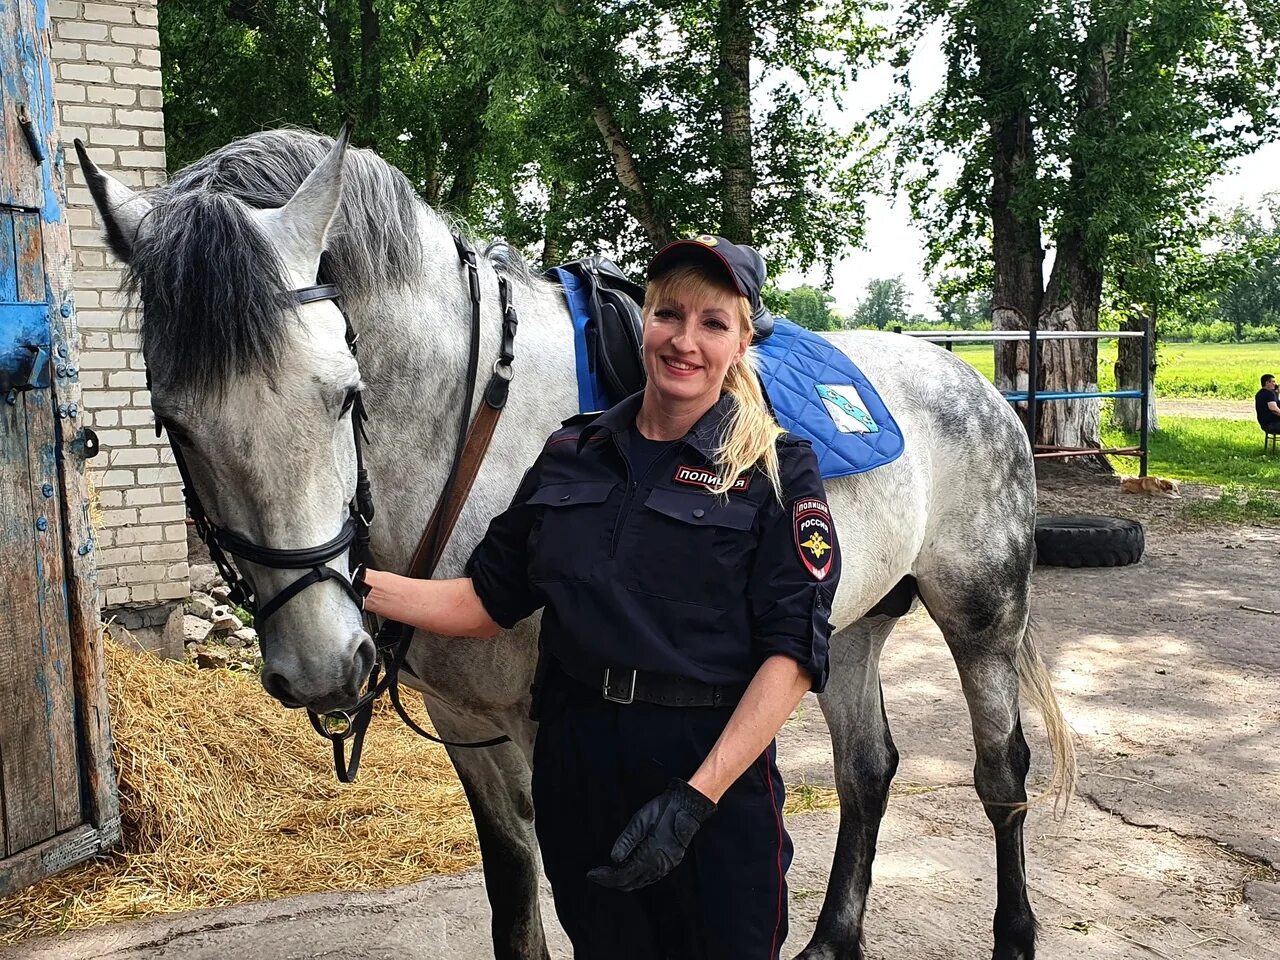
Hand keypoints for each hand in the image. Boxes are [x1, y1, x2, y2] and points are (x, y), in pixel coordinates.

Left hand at [586, 779, 715, 891]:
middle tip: (597, 874)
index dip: (605, 878)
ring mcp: (665, 867)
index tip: (591, 874)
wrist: (687, 806)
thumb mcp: (639, 821)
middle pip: (629, 883)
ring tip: (608, 871)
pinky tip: (627, 866)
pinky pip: (648, 876)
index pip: (622, 876)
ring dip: (622, 879)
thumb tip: (613, 860)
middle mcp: (658, 867)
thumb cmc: (663, 810)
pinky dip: (634, 875)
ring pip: (639, 882)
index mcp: (649, 857)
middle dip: (611, 880)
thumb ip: (626, 842)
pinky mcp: (669, 863)